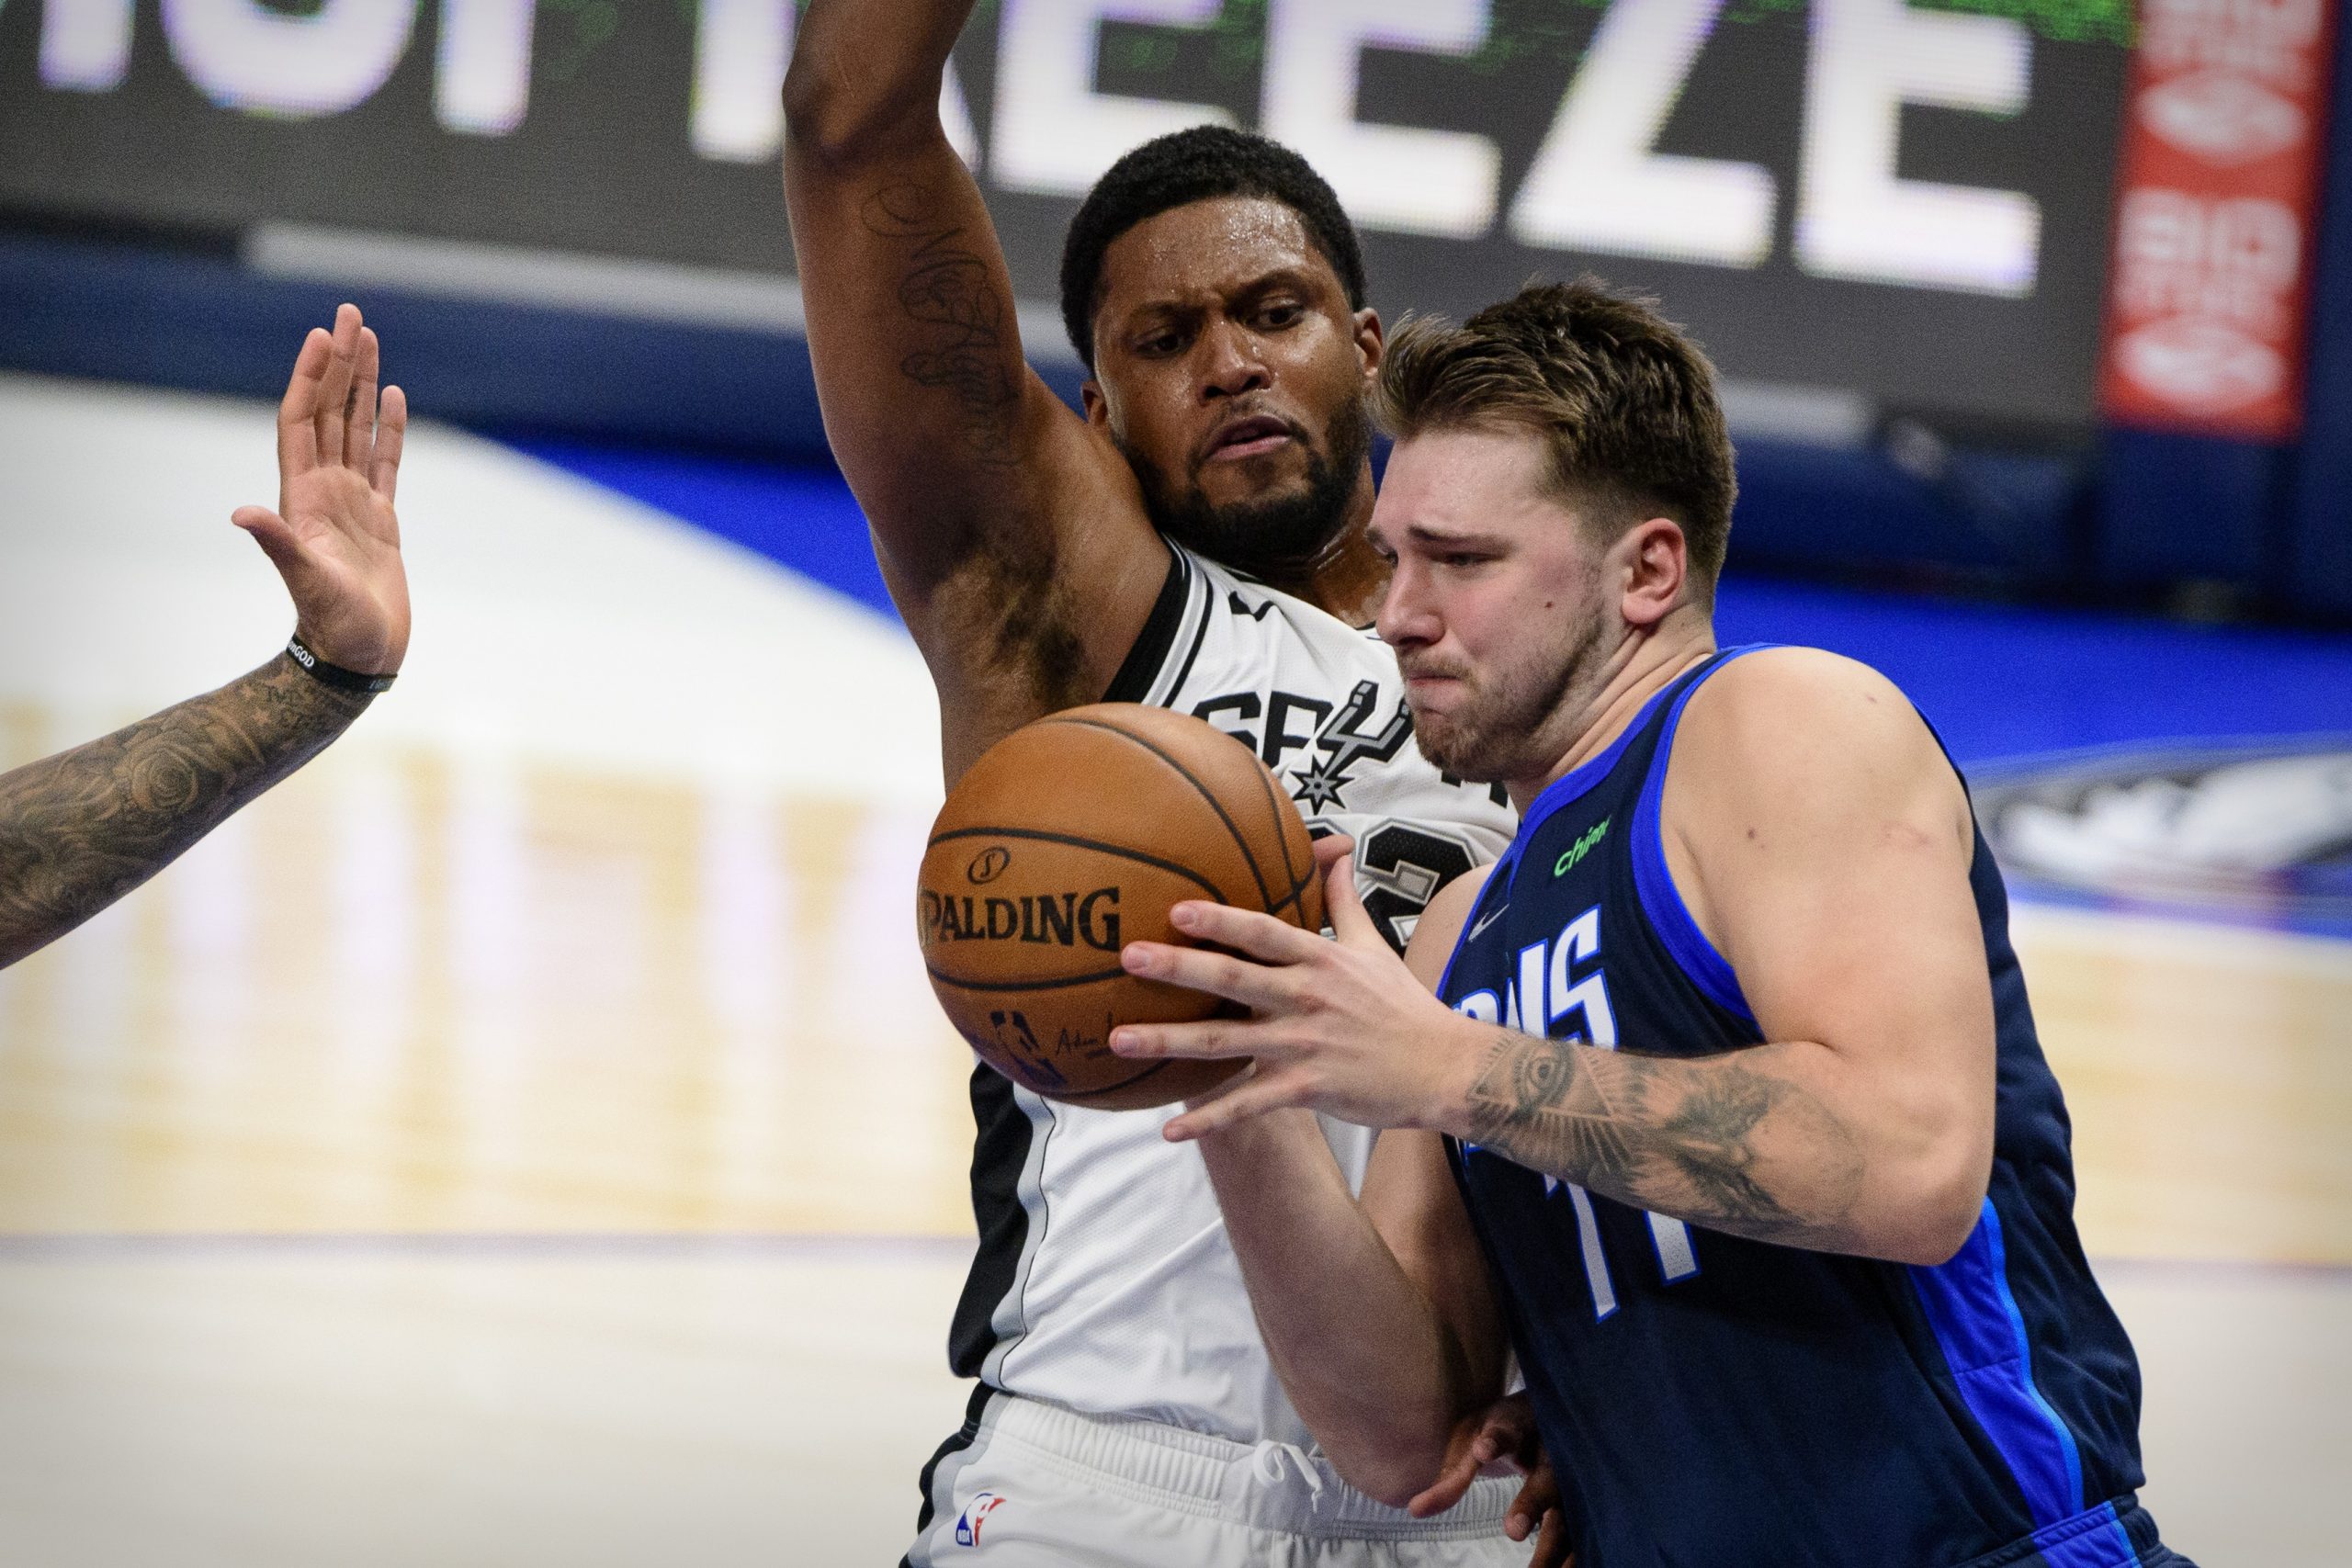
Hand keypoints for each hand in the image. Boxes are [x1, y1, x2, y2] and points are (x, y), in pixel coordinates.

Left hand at [233, 303, 409, 675]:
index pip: (305, 420)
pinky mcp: (382, 518)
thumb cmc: (333, 624)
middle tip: (350, 314)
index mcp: (303, 495)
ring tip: (370, 340)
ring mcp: (353, 501)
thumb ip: (277, 542)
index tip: (323, 336)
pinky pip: (386, 461)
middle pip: (331, 410)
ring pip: (357, 427)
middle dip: (339, 362)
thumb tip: (242, 512)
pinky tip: (394, 397)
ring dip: (362, 383)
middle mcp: (324, 489)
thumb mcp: (306, 580)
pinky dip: (390, 427)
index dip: (312, 377)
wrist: (358, 656)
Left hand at [1113, 836, 1485, 1141]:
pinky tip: (1168, 1130)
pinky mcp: (1306, 1088)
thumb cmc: (1403, 1005)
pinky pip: (1247, 1105)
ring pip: (1225, 1044)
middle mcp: (1306, 998)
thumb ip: (1343, 900)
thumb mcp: (1373, 945)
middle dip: (1179, 968)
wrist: (1443, 1067)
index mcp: (1320, 960)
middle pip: (1234, 980)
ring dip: (1169, 1042)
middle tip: (1128, 956)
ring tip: (1120, 1039)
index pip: (1264, 933)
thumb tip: (1337, 850)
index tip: (1176, 909)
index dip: (1221, 921)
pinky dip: (1208, 1118)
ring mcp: (1304, 1045)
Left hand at [1404, 1393, 1570, 1566]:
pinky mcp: (1582, 1501)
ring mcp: (1571, 1478)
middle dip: (1531, 1503)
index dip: (1496, 1440)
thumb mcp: (1472, 1439)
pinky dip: (1574, 1556)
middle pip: (1545, 1477)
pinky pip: (1580, 1531)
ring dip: (1553, 1546)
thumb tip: (1414, 1510)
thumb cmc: (1501, 1429)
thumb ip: (1451, 1476)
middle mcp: (1550, 1450)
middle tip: (1513, 1530)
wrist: (1549, 1413)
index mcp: (1518, 1425)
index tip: (1482, 1451)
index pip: (1506, 1430)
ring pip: (1567, 1512)